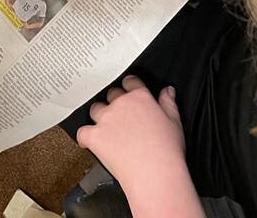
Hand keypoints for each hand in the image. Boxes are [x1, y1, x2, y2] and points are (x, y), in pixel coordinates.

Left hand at [77, 76, 190, 201]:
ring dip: (99, 117)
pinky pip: (82, 132)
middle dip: (115, 103)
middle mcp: (121, 104)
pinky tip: (88, 141)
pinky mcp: (95, 136)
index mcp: (140, 97)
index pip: (130, 82)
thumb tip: (167, 91)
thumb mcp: (174, 122)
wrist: (156, 174)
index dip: (128, 86)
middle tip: (121, 117)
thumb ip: (168, 103)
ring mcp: (106, 119)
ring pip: (95, 109)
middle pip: (111, 94)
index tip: (128, 91)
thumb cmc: (167, 152)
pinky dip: (84, 137)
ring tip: (106, 129)